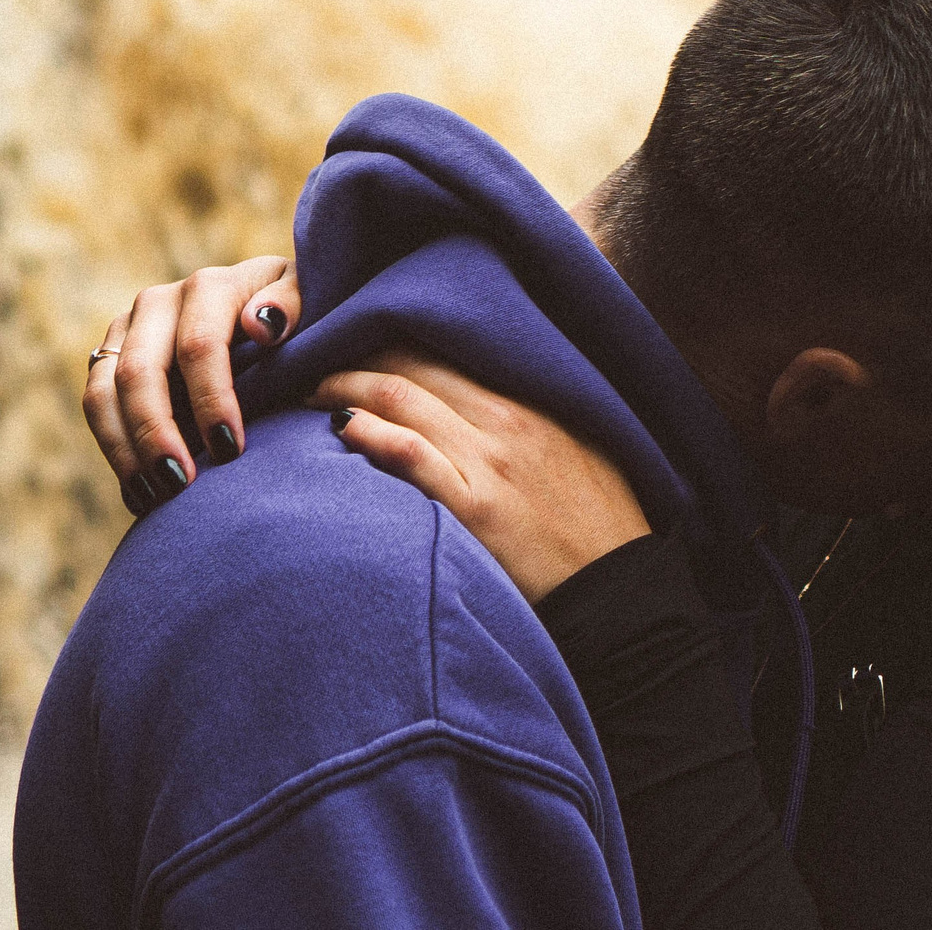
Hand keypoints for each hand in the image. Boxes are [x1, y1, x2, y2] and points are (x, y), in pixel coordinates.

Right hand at [85, 255, 301, 514]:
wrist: (264, 314)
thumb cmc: (294, 316)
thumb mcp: (308, 300)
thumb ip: (292, 304)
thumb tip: (262, 325)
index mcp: (209, 287)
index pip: (198, 346)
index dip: (211, 400)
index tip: (230, 450)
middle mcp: (159, 302)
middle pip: (140, 372)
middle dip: (156, 432)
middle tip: (179, 484)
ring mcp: (128, 330)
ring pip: (102, 392)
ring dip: (125, 449)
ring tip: (154, 496)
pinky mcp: (110, 357)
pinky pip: (96, 407)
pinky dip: (114, 450)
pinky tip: (139, 492)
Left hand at [312, 358, 651, 602]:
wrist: (621, 593)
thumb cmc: (598, 524)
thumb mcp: (577, 448)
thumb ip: (528, 419)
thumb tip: (474, 404)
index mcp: (529, 400)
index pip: (444, 348)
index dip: (390, 339)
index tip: (355, 342)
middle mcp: (506, 419)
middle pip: (412, 364)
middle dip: (353, 356)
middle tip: (312, 362)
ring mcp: (490, 462)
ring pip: (401, 399)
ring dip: (344, 388)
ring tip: (310, 392)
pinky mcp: (476, 509)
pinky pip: (412, 455)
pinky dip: (373, 434)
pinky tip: (342, 429)